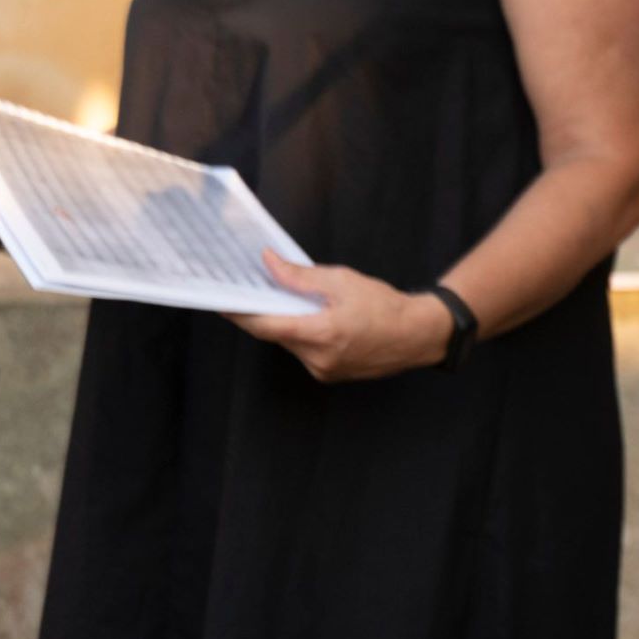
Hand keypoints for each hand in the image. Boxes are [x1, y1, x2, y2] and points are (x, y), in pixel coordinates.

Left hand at [225, 251, 453, 382]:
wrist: (419, 335)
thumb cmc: (385, 305)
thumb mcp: (343, 280)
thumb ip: (301, 276)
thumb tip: (268, 263)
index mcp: (320, 333)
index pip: (264, 325)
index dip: (238, 313)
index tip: (220, 300)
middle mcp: (317, 358)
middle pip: (276, 334)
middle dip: (268, 313)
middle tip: (260, 291)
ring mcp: (323, 370)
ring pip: (290, 343)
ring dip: (288, 324)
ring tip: (300, 304)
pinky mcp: (330, 374)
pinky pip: (305, 353)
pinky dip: (304, 335)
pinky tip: (318, 321)